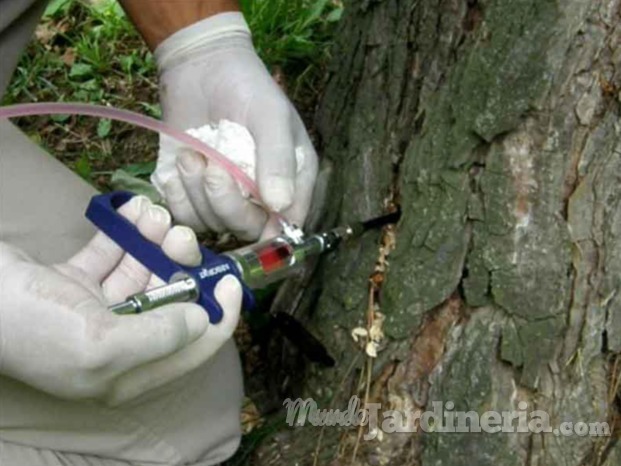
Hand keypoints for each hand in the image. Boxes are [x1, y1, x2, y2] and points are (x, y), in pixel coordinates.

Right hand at [0, 196, 241, 404]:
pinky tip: (133, 210)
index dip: (219, 316)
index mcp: (125, 371)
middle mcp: (116, 342)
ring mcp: (94, 309)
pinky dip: (125, 233)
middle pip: (169, 302)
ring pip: (142, 272)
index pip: (191, 348)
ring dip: (154, 241)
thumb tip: (201, 320)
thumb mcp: (100, 345)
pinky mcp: (75, 279)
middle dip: (180, 265)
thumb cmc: (30, 326)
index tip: (231, 280)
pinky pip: (112, 253)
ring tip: (154, 215)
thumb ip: (159, 337)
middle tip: (178, 234)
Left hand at [152, 12, 317, 239]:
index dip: (270, 234)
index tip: (252, 220)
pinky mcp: (192, 193)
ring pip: (212, 223)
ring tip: (192, 154)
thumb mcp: (269, 115)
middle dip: (225, 203)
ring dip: (197, 193)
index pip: (286, 226)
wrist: (200, 65)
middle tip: (212, 165)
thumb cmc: (246, 86)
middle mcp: (259, 196)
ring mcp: (224, 197)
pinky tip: (179, 166)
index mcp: (291, 181)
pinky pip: (184, 215)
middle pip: (246, 228)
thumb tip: (281, 206)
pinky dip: (177, 197)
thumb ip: (277, 158)